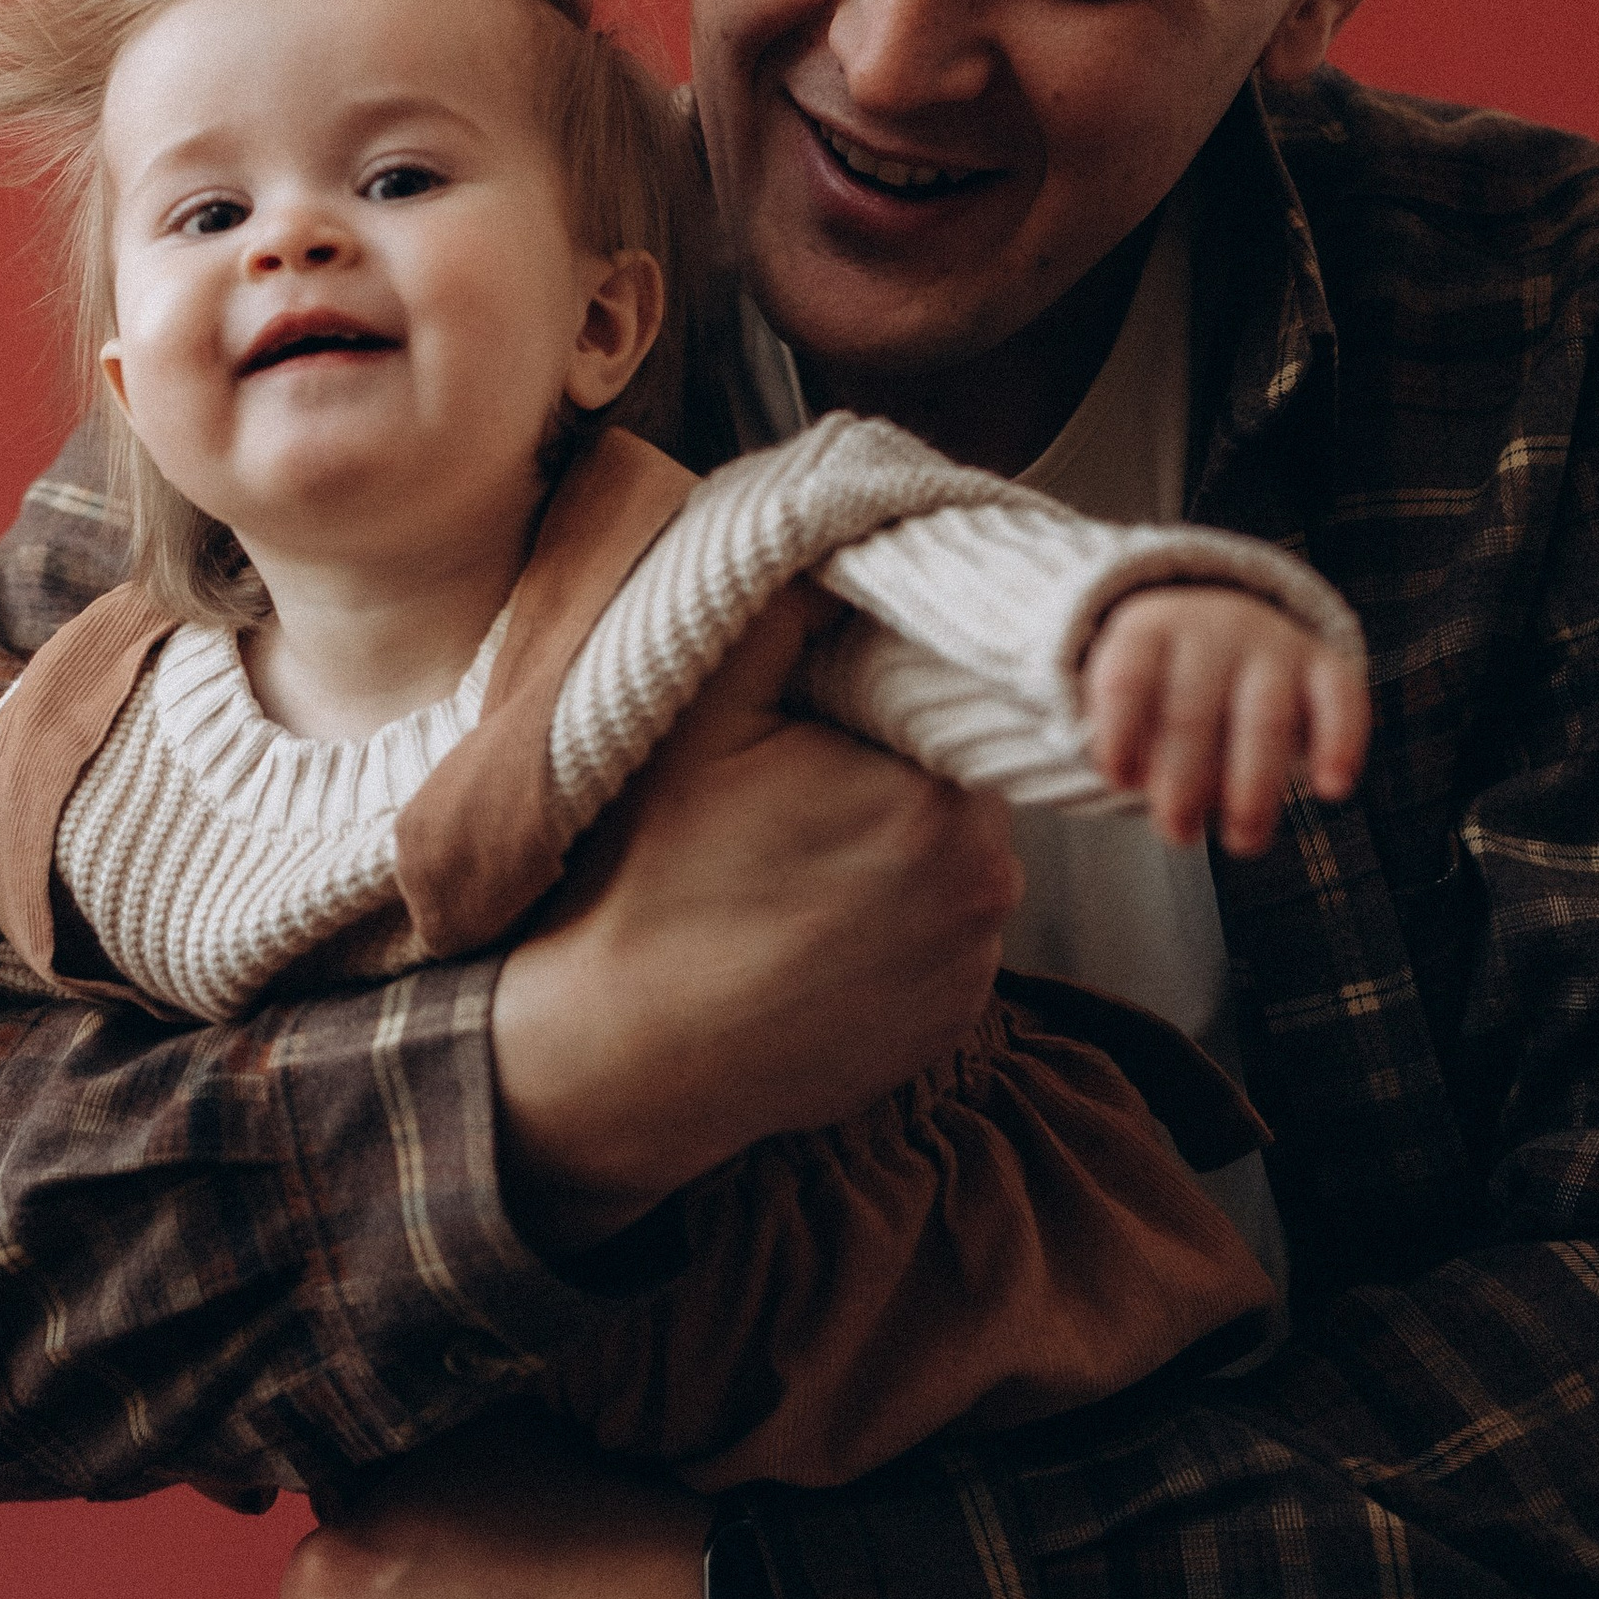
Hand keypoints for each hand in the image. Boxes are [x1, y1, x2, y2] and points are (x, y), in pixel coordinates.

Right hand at [491, 584, 1020, 1248]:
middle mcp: (986, 891)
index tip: (804, 723)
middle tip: (779, 795)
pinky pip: (936, 940)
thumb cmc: (641, 886)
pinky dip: (886, 929)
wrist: (611, 1060)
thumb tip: (851, 538)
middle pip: (952, 778)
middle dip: (883, 769)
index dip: (876, 697)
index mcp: (936, 801)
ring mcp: (973, 970)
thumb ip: (783, 609)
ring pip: (948, 861)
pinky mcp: (948, 1028)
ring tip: (780, 873)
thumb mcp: (693, 716)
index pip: (947, 701)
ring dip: (887, 851)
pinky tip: (800, 938)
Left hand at [1083, 591, 1370, 856]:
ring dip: (1254, 787)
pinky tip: (1332, 789)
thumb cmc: (1164, 682)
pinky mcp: (1324, 663)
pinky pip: (1340, 698)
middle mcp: (1212, 632)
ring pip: (1265, 716)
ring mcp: (1273, 645)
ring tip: (1245, 841)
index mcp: (1150, 633)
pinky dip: (1341, 744)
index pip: (1128, 679)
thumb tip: (1133, 786)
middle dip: (1183, 783)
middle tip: (1177, 833)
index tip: (1119, 782)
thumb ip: (1125, 736)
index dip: (1118, 733)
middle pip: (1194, 710)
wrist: (1224, 621)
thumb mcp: (1128, 692)